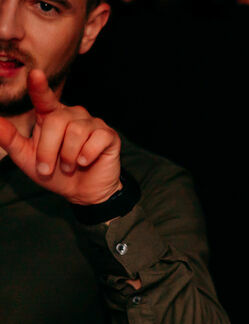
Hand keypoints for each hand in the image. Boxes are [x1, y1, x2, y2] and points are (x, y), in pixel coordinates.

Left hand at [0, 69, 122, 205]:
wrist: (82, 193)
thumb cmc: (55, 174)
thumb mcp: (26, 157)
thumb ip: (9, 138)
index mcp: (51, 116)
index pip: (44, 98)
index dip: (40, 87)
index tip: (35, 75)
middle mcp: (72, 115)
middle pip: (57, 121)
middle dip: (49, 149)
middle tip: (48, 168)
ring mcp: (92, 124)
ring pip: (76, 131)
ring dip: (69, 156)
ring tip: (69, 167)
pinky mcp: (109, 136)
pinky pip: (97, 139)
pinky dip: (88, 154)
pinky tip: (85, 162)